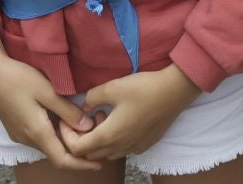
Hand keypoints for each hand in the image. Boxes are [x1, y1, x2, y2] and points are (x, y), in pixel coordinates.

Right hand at [0, 30, 99, 170]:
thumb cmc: (19, 78)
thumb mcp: (48, 91)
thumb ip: (68, 110)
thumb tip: (88, 127)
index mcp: (36, 132)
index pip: (62, 160)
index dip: (81, 164)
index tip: (98, 163)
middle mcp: (27, 139)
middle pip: (55, 154)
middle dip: (76, 153)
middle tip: (96, 142)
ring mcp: (19, 134)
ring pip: (47, 146)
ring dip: (65, 143)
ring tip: (84, 131)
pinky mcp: (16, 127)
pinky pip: (39, 138)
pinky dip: (54, 136)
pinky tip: (64, 123)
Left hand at [61, 67, 199, 161]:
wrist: (175, 91)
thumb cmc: (143, 88)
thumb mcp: (112, 87)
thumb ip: (91, 98)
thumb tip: (84, 106)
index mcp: (108, 136)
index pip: (76, 148)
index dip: (67, 135)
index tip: (68, 119)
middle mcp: (120, 147)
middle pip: (89, 154)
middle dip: (82, 137)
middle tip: (88, 115)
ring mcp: (133, 148)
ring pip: (106, 153)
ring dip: (99, 139)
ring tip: (105, 115)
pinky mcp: (144, 144)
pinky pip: (121, 149)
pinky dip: (114, 140)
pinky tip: (121, 119)